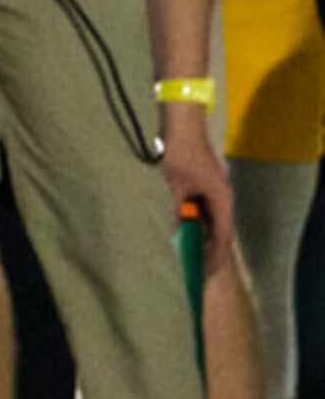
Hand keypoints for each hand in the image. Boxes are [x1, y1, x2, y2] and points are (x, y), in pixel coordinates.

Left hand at [160, 105, 235, 275]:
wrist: (181, 126)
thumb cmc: (179, 154)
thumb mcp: (175, 185)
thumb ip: (178, 209)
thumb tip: (178, 232)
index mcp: (221, 198)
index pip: (222, 235)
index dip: (216, 255)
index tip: (207, 272)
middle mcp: (222, 197)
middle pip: (220, 230)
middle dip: (210, 250)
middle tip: (198, 270)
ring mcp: (215, 191)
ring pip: (212, 221)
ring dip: (204, 237)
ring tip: (192, 256)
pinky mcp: (205, 186)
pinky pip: (204, 211)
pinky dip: (197, 223)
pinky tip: (186, 233)